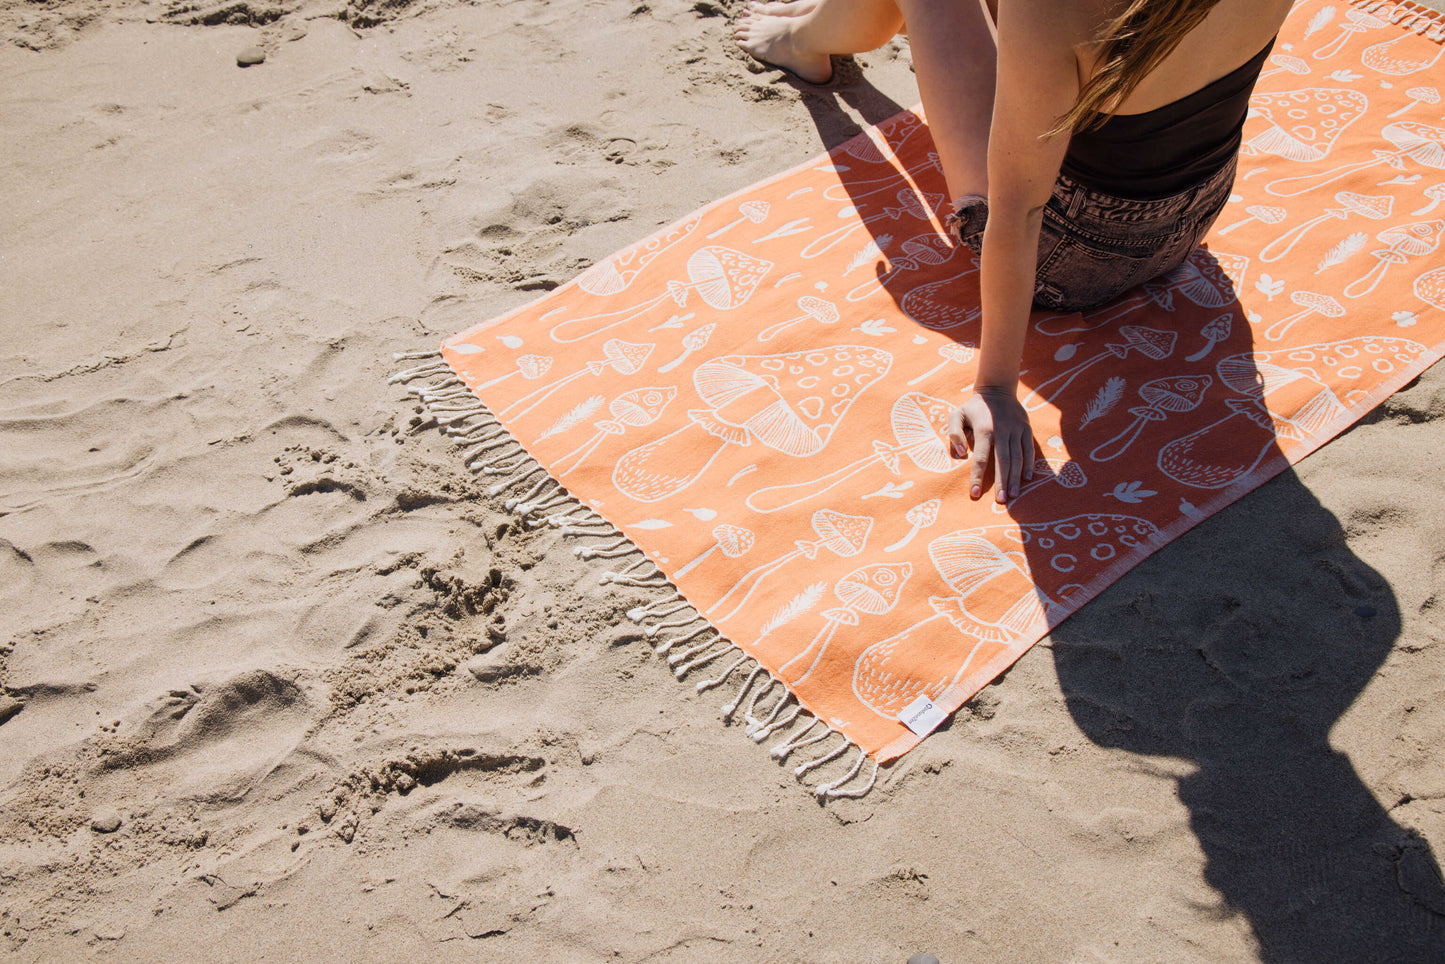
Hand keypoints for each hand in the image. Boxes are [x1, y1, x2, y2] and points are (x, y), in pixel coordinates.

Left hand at [949, 387, 1034, 502]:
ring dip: (1016, 477)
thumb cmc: (973, 407)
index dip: (977, 477)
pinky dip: (1029, 464)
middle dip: (1002, 482)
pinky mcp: (1026, 428)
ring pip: (1018, 457)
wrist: (997, 389)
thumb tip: (960, 454)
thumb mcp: (957, 414)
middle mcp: (1002, 431)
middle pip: (1002, 461)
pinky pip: (1029, 449)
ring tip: (1014, 495)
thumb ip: (954, 434)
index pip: (980, 458)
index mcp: (984, 430)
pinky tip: (1027, 479)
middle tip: (1001, 501)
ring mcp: (1016, 429)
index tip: (974, 494)